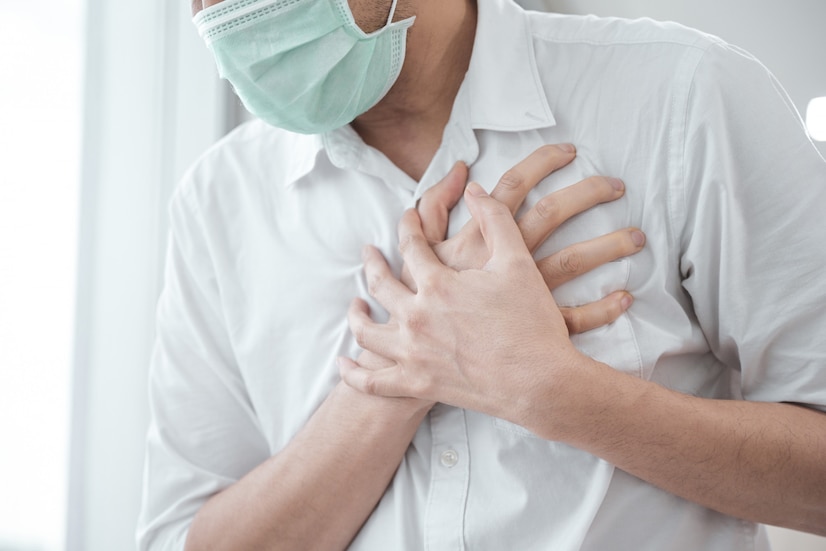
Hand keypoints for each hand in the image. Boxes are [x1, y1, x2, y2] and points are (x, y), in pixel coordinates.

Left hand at [340, 183, 595, 433]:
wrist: (540, 382)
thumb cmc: (531, 322)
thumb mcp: (518, 261)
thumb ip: (495, 219)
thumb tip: (474, 189)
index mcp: (438, 283)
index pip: (410, 245)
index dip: (406, 226)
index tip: (406, 217)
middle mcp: (416, 316)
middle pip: (380, 283)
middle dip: (372, 263)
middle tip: (368, 252)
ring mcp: (412, 353)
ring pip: (367, 331)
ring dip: (356, 315)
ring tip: (356, 304)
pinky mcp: (417, 384)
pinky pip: (373, 382)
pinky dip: (355, 373)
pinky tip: (345, 363)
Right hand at [413, 144, 643, 333]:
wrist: (424, 358)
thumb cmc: (422, 301)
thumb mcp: (419, 250)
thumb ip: (433, 205)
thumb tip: (459, 169)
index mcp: (480, 235)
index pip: (514, 184)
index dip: (543, 162)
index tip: (569, 150)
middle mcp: (505, 258)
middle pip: (553, 212)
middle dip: (588, 193)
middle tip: (616, 185)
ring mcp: (523, 294)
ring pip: (574, 260)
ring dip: (610, 246)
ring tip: (637, 236)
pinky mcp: (535, 328)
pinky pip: (577, 317)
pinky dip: (604, 308)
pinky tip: (624, 297)